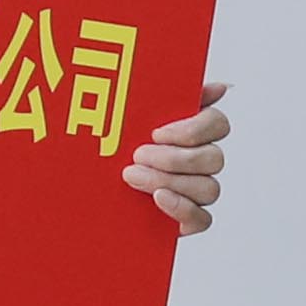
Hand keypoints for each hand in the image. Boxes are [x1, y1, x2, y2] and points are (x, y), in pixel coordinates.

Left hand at [125, 81, 231, 235]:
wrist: (85, 186)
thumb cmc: (111, 143)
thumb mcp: (128, 114)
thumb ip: (164, 94)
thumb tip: (219, 86)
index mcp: (193, 130)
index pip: (217, 123)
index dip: (193, 129)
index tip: (157, 132)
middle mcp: (201, 160)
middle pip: (214, 158)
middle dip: (174, 159)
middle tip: (138, 155)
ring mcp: (197, 191)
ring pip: (209, 188)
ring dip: (170, 181)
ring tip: (133, 176)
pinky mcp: (188, 219)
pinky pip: (202, 219)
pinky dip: (182, 209)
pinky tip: (158, 198)